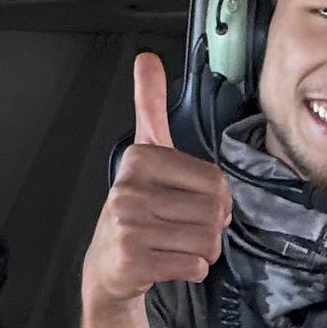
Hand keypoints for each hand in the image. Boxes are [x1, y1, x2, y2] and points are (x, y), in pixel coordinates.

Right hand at [82, 53, 231, 309]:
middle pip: (214, 212)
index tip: (196, 202)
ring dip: (204, 250)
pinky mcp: (134, 260)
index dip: (218, 198)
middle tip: (187, 227)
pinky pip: (193, 266)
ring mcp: (129, 226)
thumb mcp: (144, 153)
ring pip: (207, 240)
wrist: (108, 264)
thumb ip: (149, 106)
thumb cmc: (135, 209)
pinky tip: (170, 261)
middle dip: (212, 227)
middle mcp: (130, 190)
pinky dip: (192, 269)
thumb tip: (146, 58)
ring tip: (178, 244)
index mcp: (140, 160)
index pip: (214, 180)